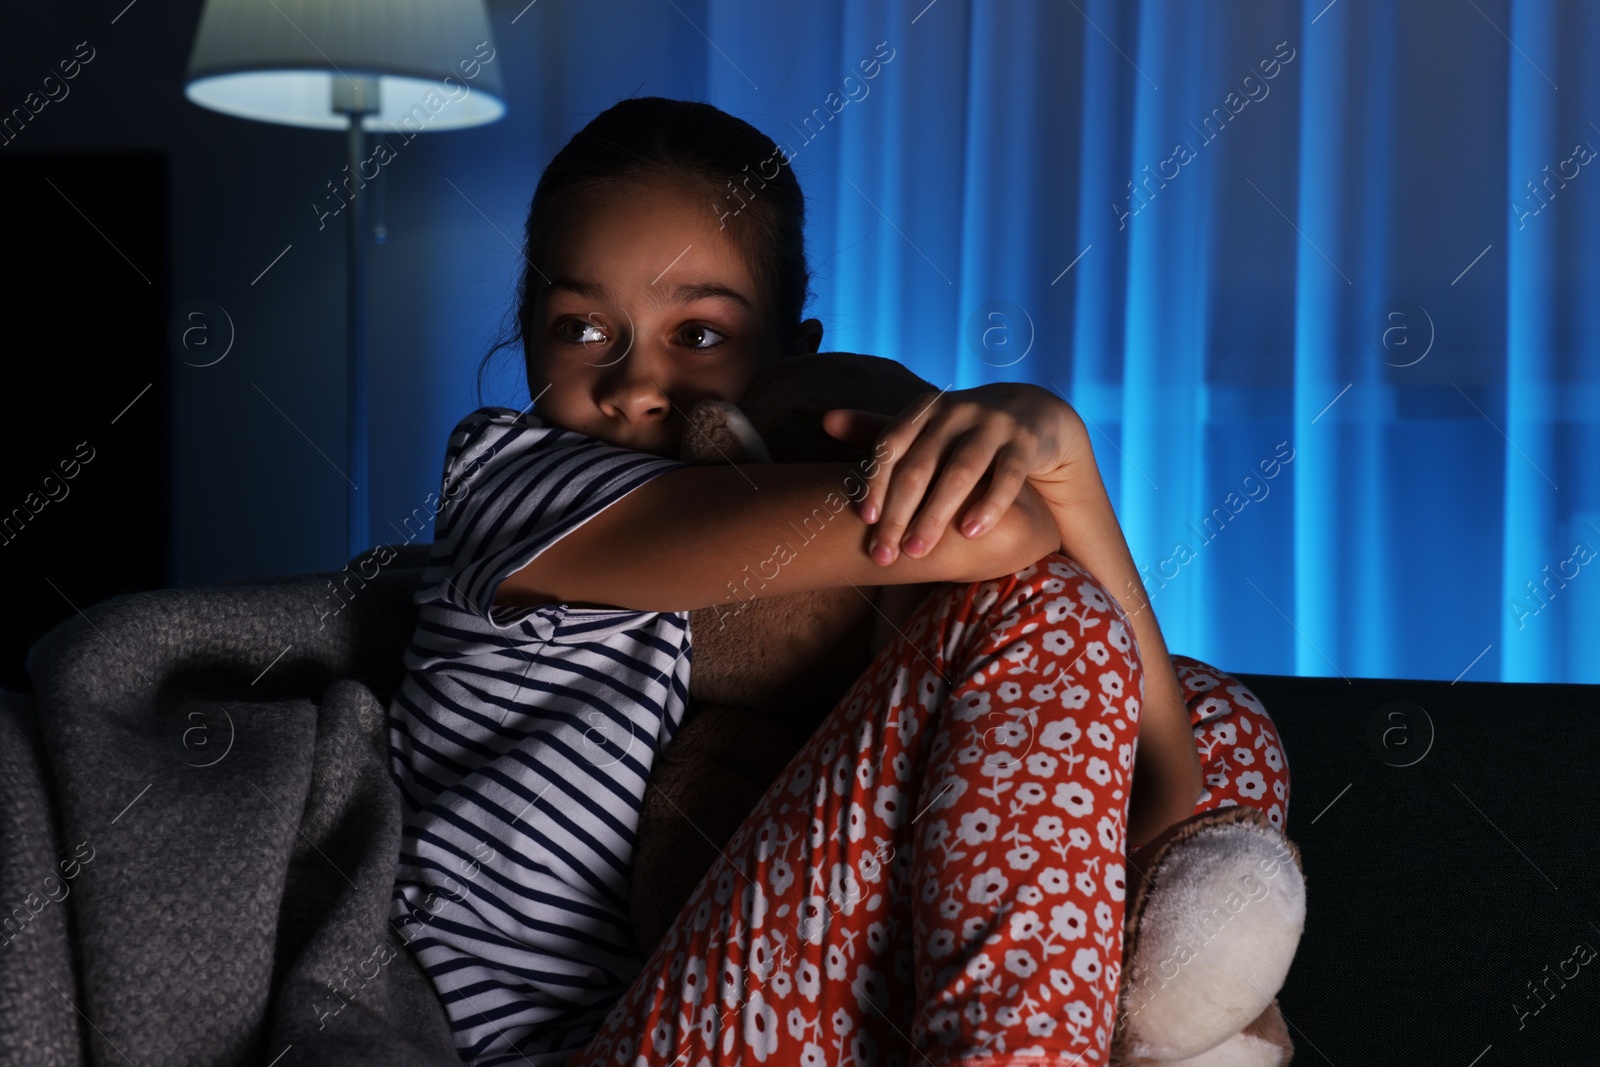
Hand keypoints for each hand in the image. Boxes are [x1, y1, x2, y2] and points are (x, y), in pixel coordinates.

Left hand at [821, 383, 1081, 565]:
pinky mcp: (1024, 442)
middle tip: (885, 555)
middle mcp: (955, 413)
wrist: (1033, 413)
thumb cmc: (962, 433)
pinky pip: (1007, 476)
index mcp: (924, 410)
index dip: (876, 483)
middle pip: (919, 466)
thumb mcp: (924, 428)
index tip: (865, 522)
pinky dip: (988, 504)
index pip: (890, 447)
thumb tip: (825, 420)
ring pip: (959, 473)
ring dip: (936, 514)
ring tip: (919, 551)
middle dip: (899, 513)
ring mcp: (992, 425)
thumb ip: (877, 429)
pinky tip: (970, 532)